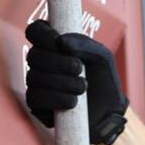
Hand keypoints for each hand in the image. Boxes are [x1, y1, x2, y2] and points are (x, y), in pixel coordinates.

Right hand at [25, 20, 128, 144]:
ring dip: (62, 82)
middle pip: (34, 56)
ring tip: (82, 88)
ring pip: (34, 77)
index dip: (43, 35)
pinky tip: (72, 102)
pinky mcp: (37, 106)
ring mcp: (36, 84)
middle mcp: (40, 63)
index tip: (59, 43)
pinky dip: (55, 99)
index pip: (35, 31)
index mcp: (53, 47)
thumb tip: (61, 43)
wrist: (110, 113)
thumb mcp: (103, 59)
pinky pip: (35, 98)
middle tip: (79, 70)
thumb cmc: (104, 82)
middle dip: (59, 63)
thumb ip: (86, 45)